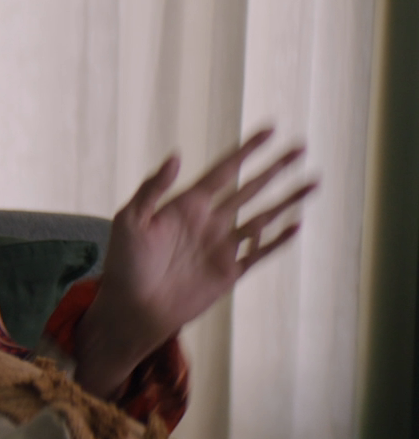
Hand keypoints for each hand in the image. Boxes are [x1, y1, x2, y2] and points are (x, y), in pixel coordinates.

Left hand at [74, 128, 316, 397]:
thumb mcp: (129, 220)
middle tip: (301, 147)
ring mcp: (221, 246)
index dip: (247, 150)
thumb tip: (176, 155)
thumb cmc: (123, 264)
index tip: (270, 129)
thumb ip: (152, 188)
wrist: (132, 308)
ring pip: (263, 215)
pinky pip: (260, 252)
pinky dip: (278, 238)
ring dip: (287, 199)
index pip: (224, 170)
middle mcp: (209, 221)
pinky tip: (297, 223)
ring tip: (313, 181)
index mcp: (186, 204)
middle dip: (275, 167)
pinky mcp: (229, 272)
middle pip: (250, 187)